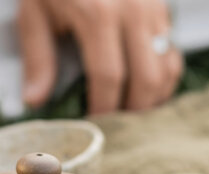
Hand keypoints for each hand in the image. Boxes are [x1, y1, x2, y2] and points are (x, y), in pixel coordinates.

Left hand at [18, 0, 183, 114]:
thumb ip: (37, 56)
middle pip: (146, 79)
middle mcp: (132, 12)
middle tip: (114, 127)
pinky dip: (163, 77)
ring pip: (167, 68)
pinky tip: (143, 89)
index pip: (109, 78)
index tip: (91, 126)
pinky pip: (173, 51)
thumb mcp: (34, 11)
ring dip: (152, 98)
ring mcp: (152, 8)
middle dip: (132, 112)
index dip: (102, 109)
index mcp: (97, 15)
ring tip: (129, 113)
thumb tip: (35, 101)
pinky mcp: (162, 7)